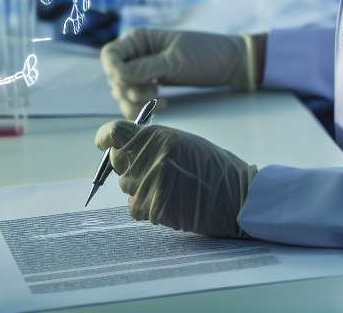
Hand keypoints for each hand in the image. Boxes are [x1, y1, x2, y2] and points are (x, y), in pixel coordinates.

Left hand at [94, 120, 256, 237]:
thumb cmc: (212, 167)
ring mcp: (153, 184)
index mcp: (157, 137)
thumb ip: (150, 143)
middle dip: (129, 168)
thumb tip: (119, 147)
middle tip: (152, 172)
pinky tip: (172, 203)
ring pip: (127, 188)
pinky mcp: (156, 209)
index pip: (114, 133)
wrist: (240, 197)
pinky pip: (136, 209)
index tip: (102, 143)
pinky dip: (149, 208)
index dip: (105, 138)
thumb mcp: (181, 142)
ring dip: (142, 190)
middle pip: (117, 163)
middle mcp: (151, 157)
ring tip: (171, 188)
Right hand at [99, 28, 264, 118]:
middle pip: (114, 77)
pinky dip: (143, 108)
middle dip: (131, 90)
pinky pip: (135, 101)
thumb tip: (119, 77)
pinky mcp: (152, 85)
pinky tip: (163, 106)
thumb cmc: (204, 55)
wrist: (230, 64)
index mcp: (139, 39)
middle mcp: (136, 54)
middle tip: (155, 92)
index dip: (114, 71)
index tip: (129, 82)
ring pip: (123, 93)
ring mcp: (143, 70)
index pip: (109, 55)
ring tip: (160, 101)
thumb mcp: (174, 61)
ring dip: (136, 102)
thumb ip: (145, 68)